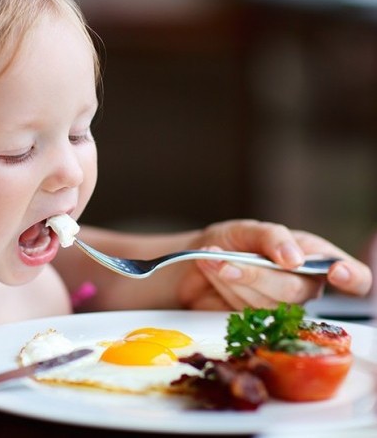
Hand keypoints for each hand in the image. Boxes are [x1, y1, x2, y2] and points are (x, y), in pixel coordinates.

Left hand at [176, 219, 371, 310]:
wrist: (197, 260)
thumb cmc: (230, 242)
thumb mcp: (249, 229)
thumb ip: (273, 238)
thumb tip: (294, 258)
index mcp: (314, 258)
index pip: (355, 277)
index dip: (353, 277)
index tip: (336, 272)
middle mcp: (303, 285)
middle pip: (295, 290)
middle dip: (257, 274)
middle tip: (229, 262)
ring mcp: (280, 307)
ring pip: (266, 303)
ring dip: (234, 279)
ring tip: (216, 260)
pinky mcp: (256, 322)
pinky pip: (244, 311)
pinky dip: (225, 288)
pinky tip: (214, 272)